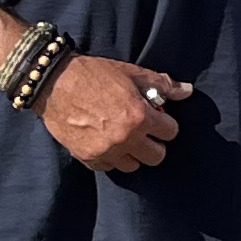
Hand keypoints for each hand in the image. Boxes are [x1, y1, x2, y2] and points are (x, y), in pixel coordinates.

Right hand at [37, 57, 191, 172]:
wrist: (53, 82)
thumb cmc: (93, 74)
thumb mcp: (131, 73)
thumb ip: (162, 84)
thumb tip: (187, 91)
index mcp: (139, 117)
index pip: (170, 132)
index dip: (165, 123)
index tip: (157, 117)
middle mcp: (125, 138)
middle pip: (156, 156)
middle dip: (154, 143)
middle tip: (144, 131)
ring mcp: (105, 150)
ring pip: (133, 166)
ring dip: (133, 153)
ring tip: (124, 136)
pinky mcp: (87, 157)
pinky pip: (109, 167)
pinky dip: (111, 157)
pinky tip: (106, 141)